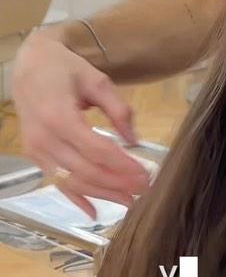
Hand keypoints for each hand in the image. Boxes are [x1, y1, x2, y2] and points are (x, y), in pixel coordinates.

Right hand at [11, 32, 150, 216]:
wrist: (28, 64)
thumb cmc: (65, 68)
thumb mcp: (97, 81)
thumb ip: (118, 109)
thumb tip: (134, 141)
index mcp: (59, 117)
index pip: (97, 150)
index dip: (123, 165)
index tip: (146, 173)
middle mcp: (44, 138)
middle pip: (86, 171)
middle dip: (117, 184)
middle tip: (144, 189)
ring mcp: (36, 150)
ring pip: (72, 181)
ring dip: (102, 194)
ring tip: (129, 201)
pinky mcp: (34, 156)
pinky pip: (57, 182)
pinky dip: (75, 199)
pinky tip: (95, 212)